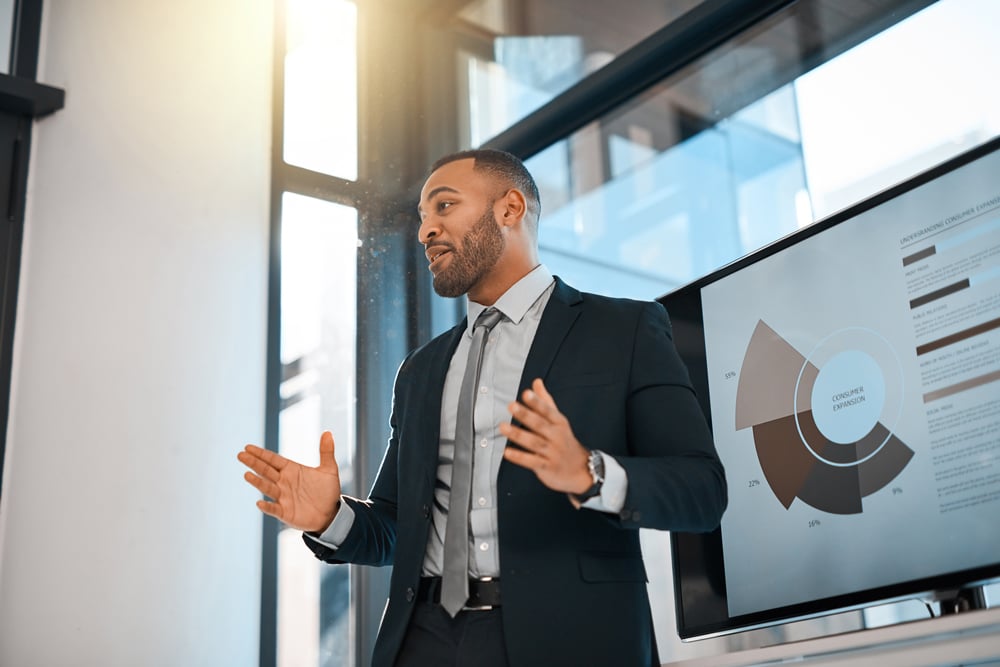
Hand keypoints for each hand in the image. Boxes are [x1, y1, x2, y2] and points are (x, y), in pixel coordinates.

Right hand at [238, 431, 341, 532]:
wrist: (332, 513)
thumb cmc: (327, 491)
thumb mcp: (329, 469)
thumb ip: (326, 451)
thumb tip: (328, 432)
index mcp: (291, 470)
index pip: (273, 460)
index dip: (261, 454)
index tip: (247, 447)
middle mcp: (284, 482)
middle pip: (266, 471)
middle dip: (254, 463)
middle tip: (240, 455)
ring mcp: (283, 498)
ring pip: (267, 488)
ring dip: (257, 482)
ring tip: (247, 474)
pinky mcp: (286, 512)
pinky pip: (274, 509)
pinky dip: (267, 507)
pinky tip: (260, 503)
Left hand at [500, 378, 592, 494]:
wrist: (581, 469)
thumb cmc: (565, 441)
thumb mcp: (559, 420)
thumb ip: (545, 401)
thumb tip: (536, 382)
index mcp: (559, 423)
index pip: (548, 410)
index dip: (537, 402)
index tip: (526, 393)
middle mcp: (556, 436)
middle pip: (540, 424)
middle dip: (526, 415)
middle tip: (512, 406)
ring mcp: (552, 452)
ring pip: (534, 442)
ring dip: (518, 434)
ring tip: (503, 427)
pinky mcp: (547, 467)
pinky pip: (532, 461)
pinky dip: (519, 457)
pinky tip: (507, 452)